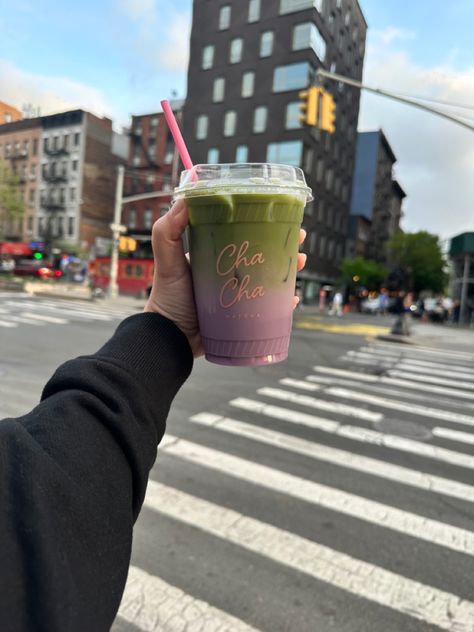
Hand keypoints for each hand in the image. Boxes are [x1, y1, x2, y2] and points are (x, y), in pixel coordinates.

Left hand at [144, 200, 306, 357]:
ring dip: (289, 269)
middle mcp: (229, 274)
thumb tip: (183, 200)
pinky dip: (283, 302)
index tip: (279, 215)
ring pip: (270, 279)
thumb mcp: (168, 262)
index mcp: (215, 257)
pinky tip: (293, 297)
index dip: (262, 225)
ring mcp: (239, 296)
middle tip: (299, 239)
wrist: (171, 338)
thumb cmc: (167, 299)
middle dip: (283, 245)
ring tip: (300, 261)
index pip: (242, 235)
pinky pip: (269, 308)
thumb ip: (167, 232)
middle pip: (262, 255)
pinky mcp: (244, 317)